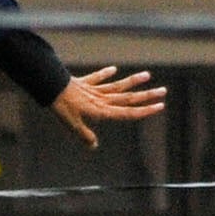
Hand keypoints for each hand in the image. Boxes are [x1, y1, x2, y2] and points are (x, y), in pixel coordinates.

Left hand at [47, 67, 165, 149]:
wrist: (51, 86)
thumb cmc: (62, 107)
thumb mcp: (73, 125)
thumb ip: (85, 135)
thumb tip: (94, 145)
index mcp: (102, 111)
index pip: (128, 112)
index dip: (145, 110)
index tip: (160, 106)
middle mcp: (102, 99)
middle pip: (128, 98)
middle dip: (147, 95)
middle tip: (163, 90)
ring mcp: (94, 90)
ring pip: (117, 86)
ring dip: (132, 81)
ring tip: (147, 75)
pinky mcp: (84, 83)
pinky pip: (97, 78)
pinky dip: (105, 74)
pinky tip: (114, 69)